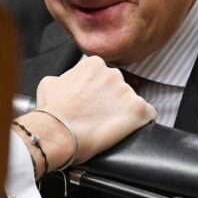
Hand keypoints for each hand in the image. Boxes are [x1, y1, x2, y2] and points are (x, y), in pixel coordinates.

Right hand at [17, 56, 155, 172]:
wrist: (57, 133)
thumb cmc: (52, 113)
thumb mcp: (49, 84)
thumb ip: (66, 77)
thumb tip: (69, 82)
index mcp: (94, 65)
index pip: (104, 75)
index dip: (99, 91)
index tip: (94, 102)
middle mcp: (113, 74)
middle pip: (119, 87)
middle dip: (112, 100)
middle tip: (99, 115)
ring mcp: (126, 91)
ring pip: (132, 101)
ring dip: (124, 112)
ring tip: (108, 126)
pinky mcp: (138, 110)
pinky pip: (148, 114)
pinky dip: (141, 122)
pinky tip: (127, 129)